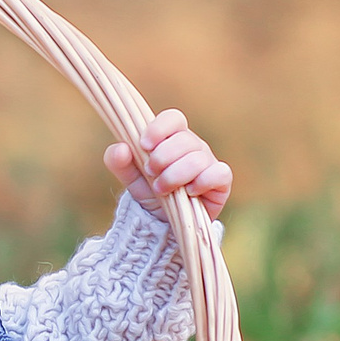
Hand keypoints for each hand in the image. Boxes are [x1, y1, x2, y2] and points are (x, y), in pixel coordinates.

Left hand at [106, 109, 231, 220]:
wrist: (164, 222)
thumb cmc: (150, 192)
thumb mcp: (130, 178)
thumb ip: (118, 161)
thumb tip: (120, 148)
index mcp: (172, 138)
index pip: (173, 118)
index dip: (159, 129)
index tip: (144, 146)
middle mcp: (193, 146)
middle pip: (184, 138)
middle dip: (162, 157)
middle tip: (151, 173)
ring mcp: (209, 162)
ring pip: (198, 158)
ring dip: (175, 175)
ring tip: (161, 189)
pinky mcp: (221, 182)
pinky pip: (220, 173)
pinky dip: (203, 182)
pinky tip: (189, 192)